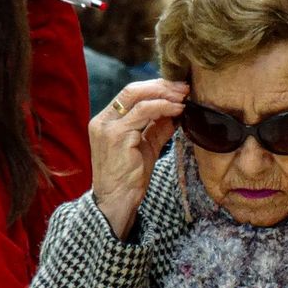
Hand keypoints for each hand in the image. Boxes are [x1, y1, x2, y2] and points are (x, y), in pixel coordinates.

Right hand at [90, 79, 188, 238]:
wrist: (117, 200)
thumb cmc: (130, 177)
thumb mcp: (146, 147)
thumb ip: (157, 128)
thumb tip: (176, 111)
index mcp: (106, 120)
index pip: (130, 94)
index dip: (155, 87)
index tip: (177, 88)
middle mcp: (103, 120)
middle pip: (132, 90)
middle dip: (161, 86)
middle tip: (184, 87)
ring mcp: (108, 127)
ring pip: (138, 98)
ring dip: (165, 95)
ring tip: (183, 97)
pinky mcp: (117, 136)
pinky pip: (143, 113)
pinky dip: (163, 108)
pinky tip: (177, 110)